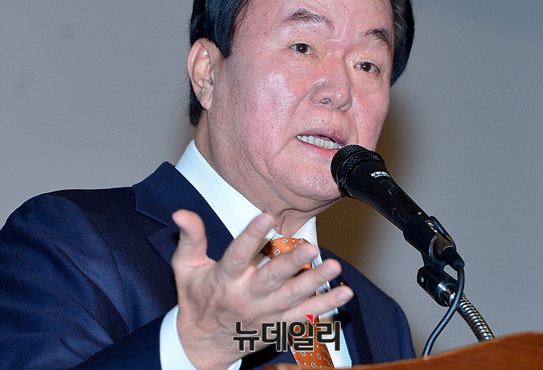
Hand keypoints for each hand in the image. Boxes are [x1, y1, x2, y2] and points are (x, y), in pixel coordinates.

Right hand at [171, 209, 353, 369]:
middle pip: (271, 280)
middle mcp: (246, 297)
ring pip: (293, 299)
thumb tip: (182, 213)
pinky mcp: (278, 326)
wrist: (201, 346)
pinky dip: (325, 307)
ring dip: (315, 283)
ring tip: (334, 267)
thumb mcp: (186, 268)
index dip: (251, 235)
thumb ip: (190, 238)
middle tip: (311, 248)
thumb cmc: (196, 300)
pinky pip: (304, 317)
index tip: (266, 215)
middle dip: (292, 264)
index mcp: (224, 280)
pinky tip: (343, 295)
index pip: (237, 255)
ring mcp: (265, 314)